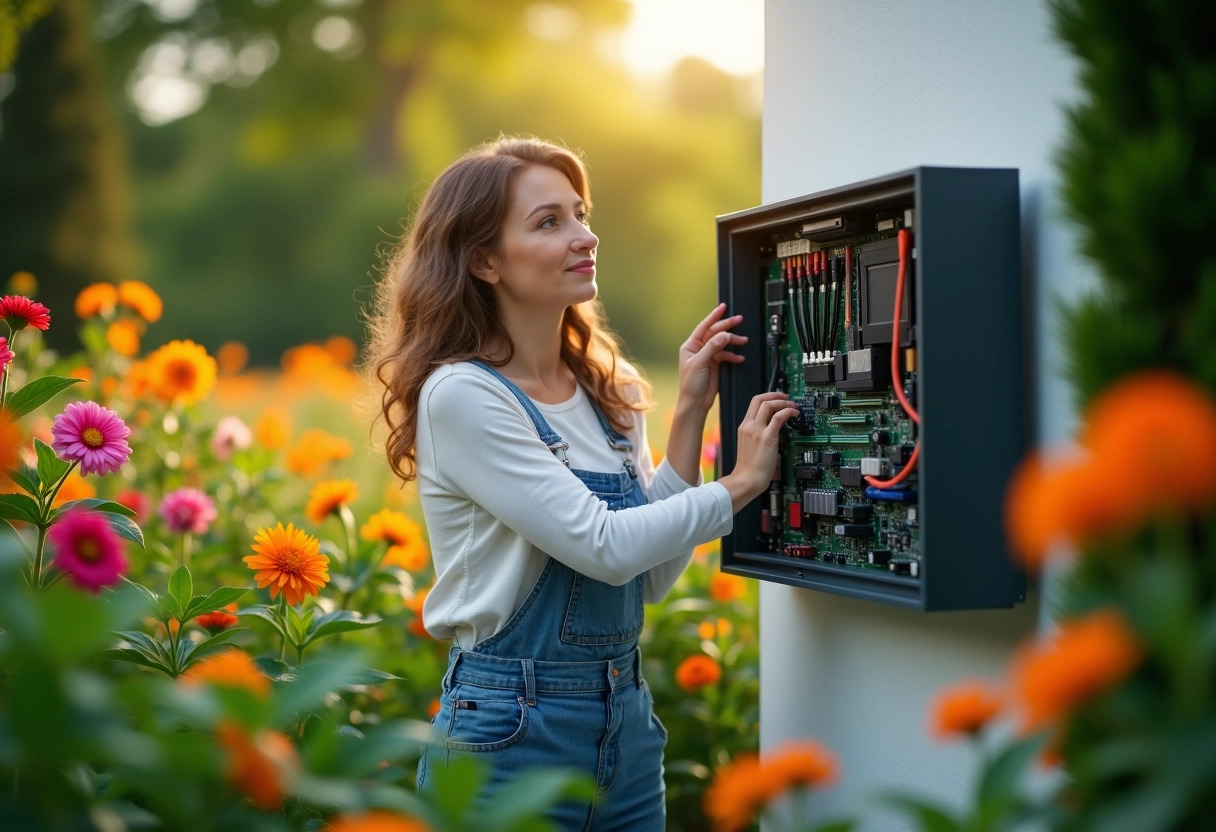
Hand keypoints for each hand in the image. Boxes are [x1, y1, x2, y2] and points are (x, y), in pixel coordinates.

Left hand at [677, 303, 746, 413]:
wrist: (696, 402)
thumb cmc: (691, 385)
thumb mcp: (700, 363)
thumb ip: (712, 347)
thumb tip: (723, 335)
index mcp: (691, 346)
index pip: (704, 326)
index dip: (714, 316)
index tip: (723, 307)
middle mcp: (699, 349)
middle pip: (715, 332)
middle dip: (727, 326)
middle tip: (739, 320)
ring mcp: (708, 356)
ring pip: (723, 343)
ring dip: (733, 342)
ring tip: (743, 341)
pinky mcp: (715, 364)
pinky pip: (726, 355)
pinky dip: (733, 356)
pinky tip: (739, 358)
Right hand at [718, 392, 798, 512]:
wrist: (746, 479)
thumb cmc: (749, 469)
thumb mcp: (750, 446)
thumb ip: (758, 436)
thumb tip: (774, 429)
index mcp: (744, 428)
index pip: (754, 404)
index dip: (767, 397)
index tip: (777, 399)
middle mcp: (749, 426)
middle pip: (759, 399)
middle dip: (775, 395)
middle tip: (787, 398)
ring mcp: (757, 430)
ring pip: (768, 404)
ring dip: (783, 402)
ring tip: (793, 406)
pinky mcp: (767, 437)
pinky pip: (778, 417)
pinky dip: (788, 411)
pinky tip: (794, 414)